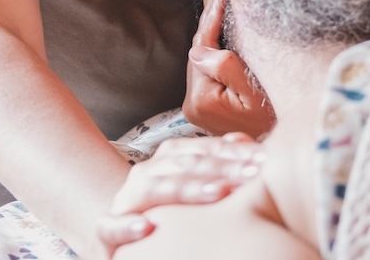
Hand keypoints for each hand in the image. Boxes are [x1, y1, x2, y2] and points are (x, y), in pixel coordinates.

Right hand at [97, 133, 264, 252]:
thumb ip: (218, 161)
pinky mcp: (106, 231)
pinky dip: (127, 227)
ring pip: (156, 189)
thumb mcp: (194, 183)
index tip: (264, 160)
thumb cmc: (168, 208)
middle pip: (186, 166)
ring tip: (218, 193)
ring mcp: (126, 200)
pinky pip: (111, 227)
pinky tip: (146, 228)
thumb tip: (244, 139)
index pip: (204, 150)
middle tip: (252, 175)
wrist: (116, 229)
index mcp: (169, 159)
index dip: (234, 152)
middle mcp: (147, 173)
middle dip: (221, 169)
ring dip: (188, 190)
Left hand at [182, 0, 275, 136]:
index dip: (213, 14)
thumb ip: (227, 68)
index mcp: (201, 98)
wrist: (276, 156)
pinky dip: (214, 43)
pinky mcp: (206, 106)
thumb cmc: (274, 124)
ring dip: (210, 27)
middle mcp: (193, 103)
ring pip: (204, 56)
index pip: (205, 46)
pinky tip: (217, 26)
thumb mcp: (254, 95)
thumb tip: (199, 49)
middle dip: (208, 14)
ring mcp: (198, 106)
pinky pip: (209, 67)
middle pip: (200, 49)